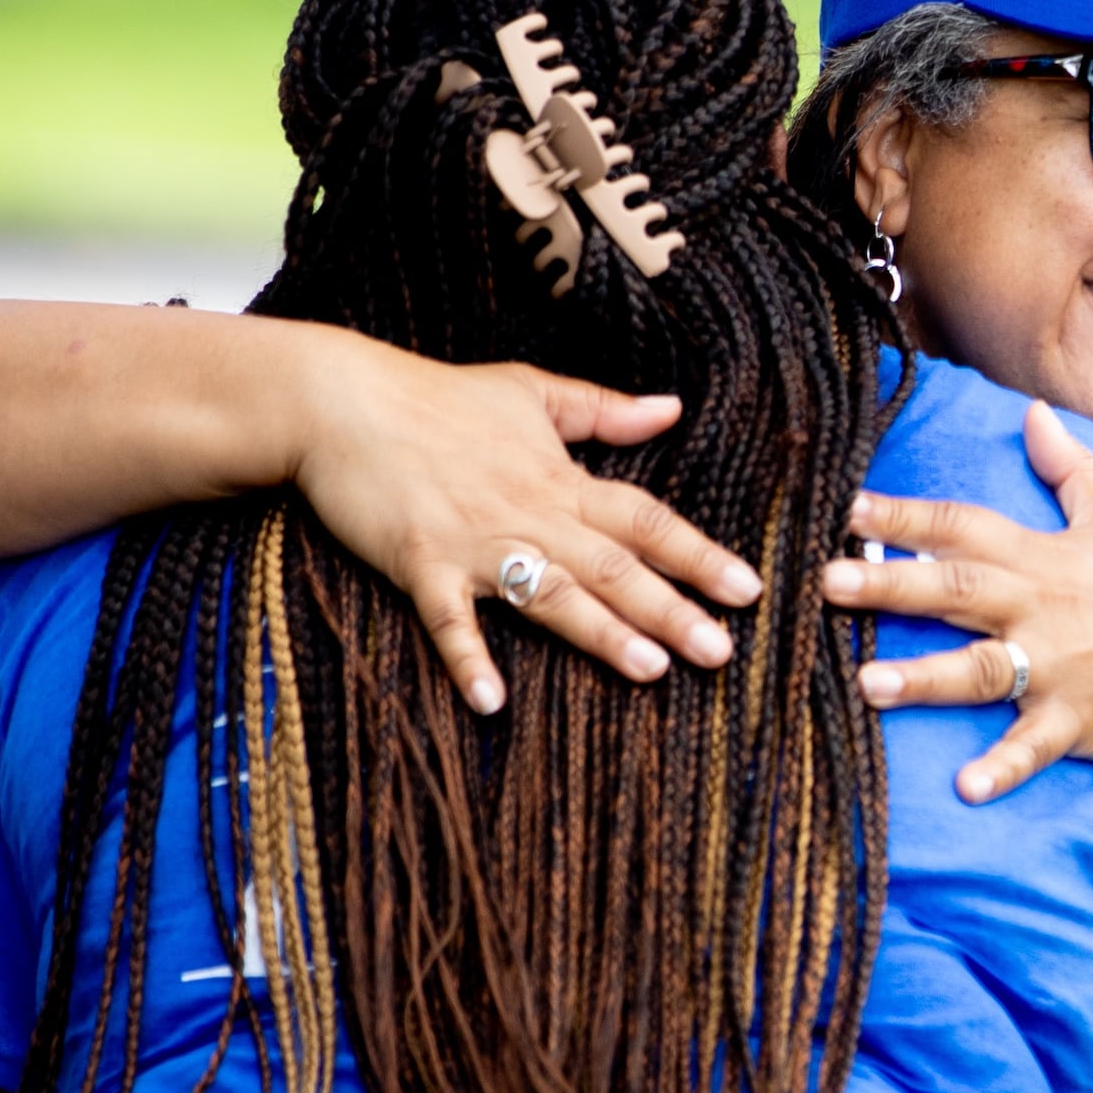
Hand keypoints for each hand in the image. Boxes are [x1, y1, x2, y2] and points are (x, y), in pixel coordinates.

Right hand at [289, 339, 762, 713]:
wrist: (343, 399)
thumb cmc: (436, 395)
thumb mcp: (530, 392)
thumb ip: (604, 409)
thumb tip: (672, 408)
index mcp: (559, 479)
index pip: (645, 521)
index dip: (699, 555)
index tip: (749, 590)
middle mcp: (528, 513)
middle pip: (613, 566)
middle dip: (671, 610)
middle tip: (722, 652)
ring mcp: (474, 540)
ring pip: (550, 592)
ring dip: (600, 632)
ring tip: (650, 670)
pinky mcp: (418, 560)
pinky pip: (448, 617)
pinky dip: (467, 656)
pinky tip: (490, 700)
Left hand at [817, 401, 1092, 801]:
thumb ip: (1071, 468)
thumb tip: (1034, 412)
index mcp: (1043, 559)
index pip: (961, 526)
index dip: (903, 514)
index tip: (841, 506)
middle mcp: (1042, 607)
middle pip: (956, 589)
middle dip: (889, 583)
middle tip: (824, 581)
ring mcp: (1059, 666)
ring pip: (980, 667)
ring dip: (924, 676)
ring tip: (866, 684)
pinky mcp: (1079, 720)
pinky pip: (1034, 745)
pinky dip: (1003, 766)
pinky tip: (966, 787)